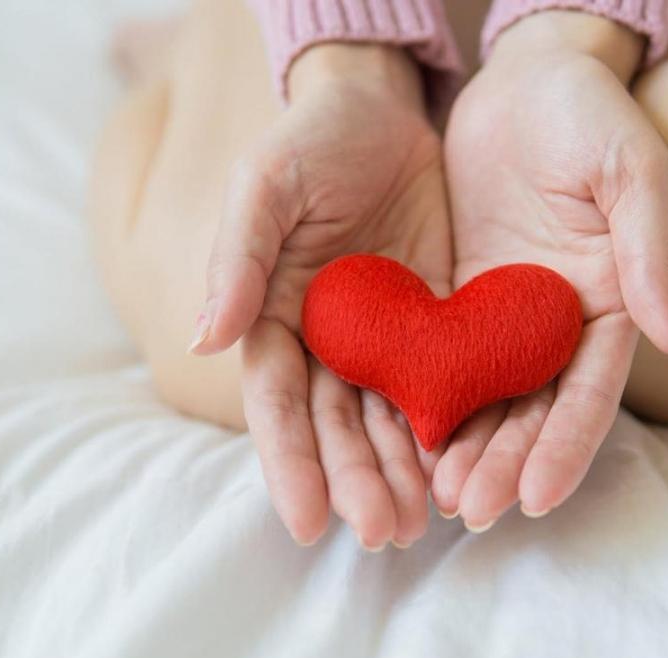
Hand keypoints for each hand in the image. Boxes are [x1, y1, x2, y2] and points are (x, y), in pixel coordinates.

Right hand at [192, 44, 451, 548]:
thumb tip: (205, 340)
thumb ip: (239, 258)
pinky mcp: (435, 323)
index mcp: (274, 317)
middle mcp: (326, 341)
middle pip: (337, 426)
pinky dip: (448, 425)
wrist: (382, 114)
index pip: (277, 404)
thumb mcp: (265, 186)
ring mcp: (383, 337)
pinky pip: (441, 382)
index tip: (310, 523)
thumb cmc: (312, 143)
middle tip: (383, 533)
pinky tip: (461, 464)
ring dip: (402, 471)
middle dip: (356, 480)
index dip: (290, 464)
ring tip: (422, 522)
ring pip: (388, 418)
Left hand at [432, 12, 667, 528]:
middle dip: (505, 462)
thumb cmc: (589, 115)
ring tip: (436, 495)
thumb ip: (651, 253)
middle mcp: (559, 323)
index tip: (536, 498)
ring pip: (488, 397)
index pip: (591, 391)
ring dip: (466, 448)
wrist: (525, 82)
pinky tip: (407, 437)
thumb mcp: (631, 172)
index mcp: (610, 303)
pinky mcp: (462, 299)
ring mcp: (508, 316)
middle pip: (534, 409)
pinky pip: (445, 358)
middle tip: (469, 510)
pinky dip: (431, 399)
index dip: (566, 446)